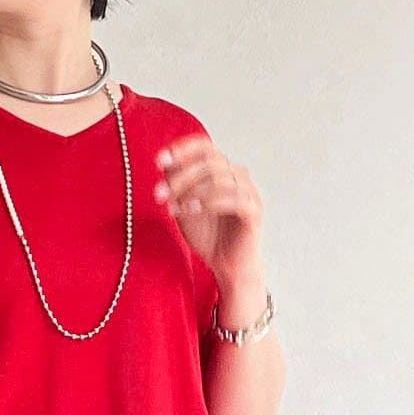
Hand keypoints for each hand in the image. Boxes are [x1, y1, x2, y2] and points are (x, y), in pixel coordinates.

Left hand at [155, 136, 263, 287]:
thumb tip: (165, 162)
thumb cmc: (209, 237)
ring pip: (220, 178)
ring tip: (173, 206)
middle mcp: (237, 176)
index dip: (182, 150)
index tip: (160, 161)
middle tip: (160, 194)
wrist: (227, 267)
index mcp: (222, 170)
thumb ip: (177, 185)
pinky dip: (208, 202)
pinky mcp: (253, 211)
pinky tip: (191, 210)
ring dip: (191, 191)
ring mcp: (248, 192)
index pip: (205, 147)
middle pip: (209, 162)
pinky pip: (233, 198)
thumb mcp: (184, 207)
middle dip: (181, 176)